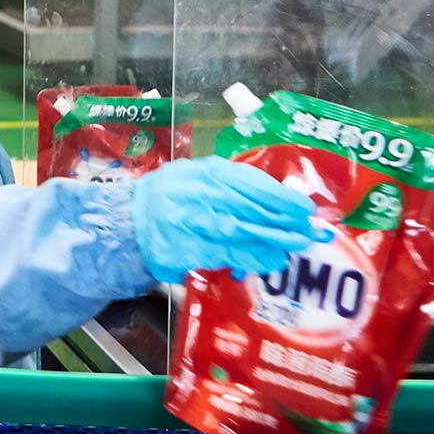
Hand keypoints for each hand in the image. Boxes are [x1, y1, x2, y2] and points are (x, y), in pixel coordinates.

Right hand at [131, 156, 326, 283]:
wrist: (123, 226)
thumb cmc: (166, 200)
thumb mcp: (195, 179)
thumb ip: (229, 186)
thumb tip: (275, 198)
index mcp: (202, 172)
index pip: (248, 182)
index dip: (279, 196)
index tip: (304, 208)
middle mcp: (195, 193)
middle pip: (248, 207)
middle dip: (283, 221)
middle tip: (310, 232)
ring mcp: (187, 221)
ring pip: (238, 231)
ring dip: (270, 241)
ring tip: (293, 248)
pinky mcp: (181, 249)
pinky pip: (222, 254)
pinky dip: (247, 258)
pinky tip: (266, 261)